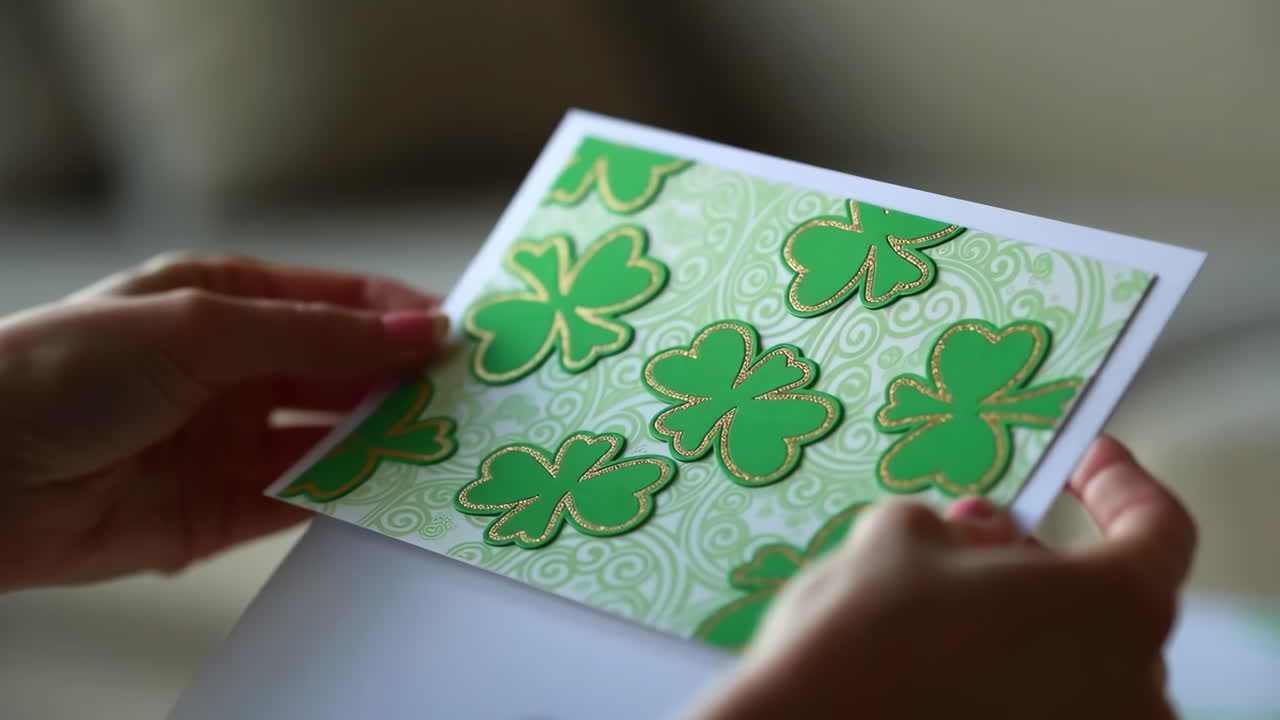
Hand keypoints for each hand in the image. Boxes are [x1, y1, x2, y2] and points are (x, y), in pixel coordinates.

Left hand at [0, 254, 448, 588]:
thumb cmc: (65, 368)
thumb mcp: (201, 327)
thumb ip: (317, 335)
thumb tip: (421, 331)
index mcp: (228, 299)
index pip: (342, 301)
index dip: (406, 315)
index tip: (471, 337)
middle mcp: (237, 366)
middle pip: (347, 371)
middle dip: (408, 382)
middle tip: (477, 399)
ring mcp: (232, 438)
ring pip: (335, 437)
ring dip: (388, 441)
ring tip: (454, 447)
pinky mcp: (222, 508)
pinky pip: (306, 498)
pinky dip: (352, 497)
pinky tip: (396, 494)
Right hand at [686, 436, 1194, 719]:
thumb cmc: (863, 638)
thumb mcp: (900, 538)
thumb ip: (959, 525)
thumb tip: (979, 533)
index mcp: (1115, 609)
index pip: (1159, 531)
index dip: (1122, 486)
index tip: (1090, 462)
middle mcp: (1129, 688)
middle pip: (1116, 608)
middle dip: (1051, 566)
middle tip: (988, 541)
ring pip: (1080, 669)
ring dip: (1030, 629)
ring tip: (953, 607)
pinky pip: (1049, 710)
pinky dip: (1013, 682)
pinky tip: (945, 667)